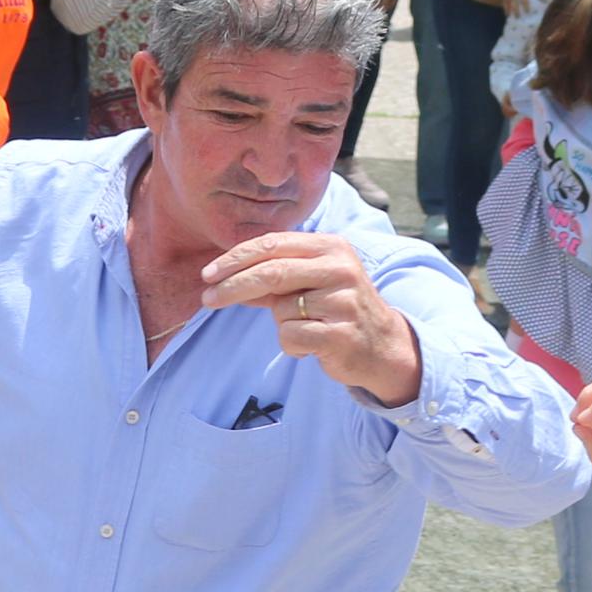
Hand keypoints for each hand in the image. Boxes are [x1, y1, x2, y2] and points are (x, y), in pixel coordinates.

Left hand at [200, 230, 420, 403]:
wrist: (383, 346)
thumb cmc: (337, 310)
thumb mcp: (309, 283)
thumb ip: (273, 277)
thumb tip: (223, 277)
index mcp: (331, 246)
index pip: (273, 244)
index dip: (236, 258)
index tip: (208, 274)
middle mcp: (340, 268)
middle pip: (271, 272)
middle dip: (233, 286)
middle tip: (208, 299)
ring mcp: (343, 300)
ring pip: (280, 310)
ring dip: (281, 324)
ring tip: (307, 328)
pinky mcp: (340, 333)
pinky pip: (290, 336)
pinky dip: (292, 345)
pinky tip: (313, 345)